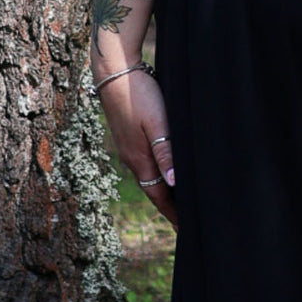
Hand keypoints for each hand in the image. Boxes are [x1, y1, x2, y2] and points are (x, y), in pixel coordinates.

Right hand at [97, 67, 177, 230]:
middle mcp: (132, 158)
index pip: (159, 196)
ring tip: (180, 201)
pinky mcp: (128, 135)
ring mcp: (128, 147)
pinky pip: (145, 163)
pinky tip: (166, 170)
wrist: (114, 71)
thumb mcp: (157, 122)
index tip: (187, 230)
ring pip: (149, 176)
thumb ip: (165, 151)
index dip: (174, 214)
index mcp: (139, 159)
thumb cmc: (139, 94)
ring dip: (164, 191)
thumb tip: (174, 183)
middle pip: (154, 190)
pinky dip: (158, 174)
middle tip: (187, 222)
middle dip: (170, 207)